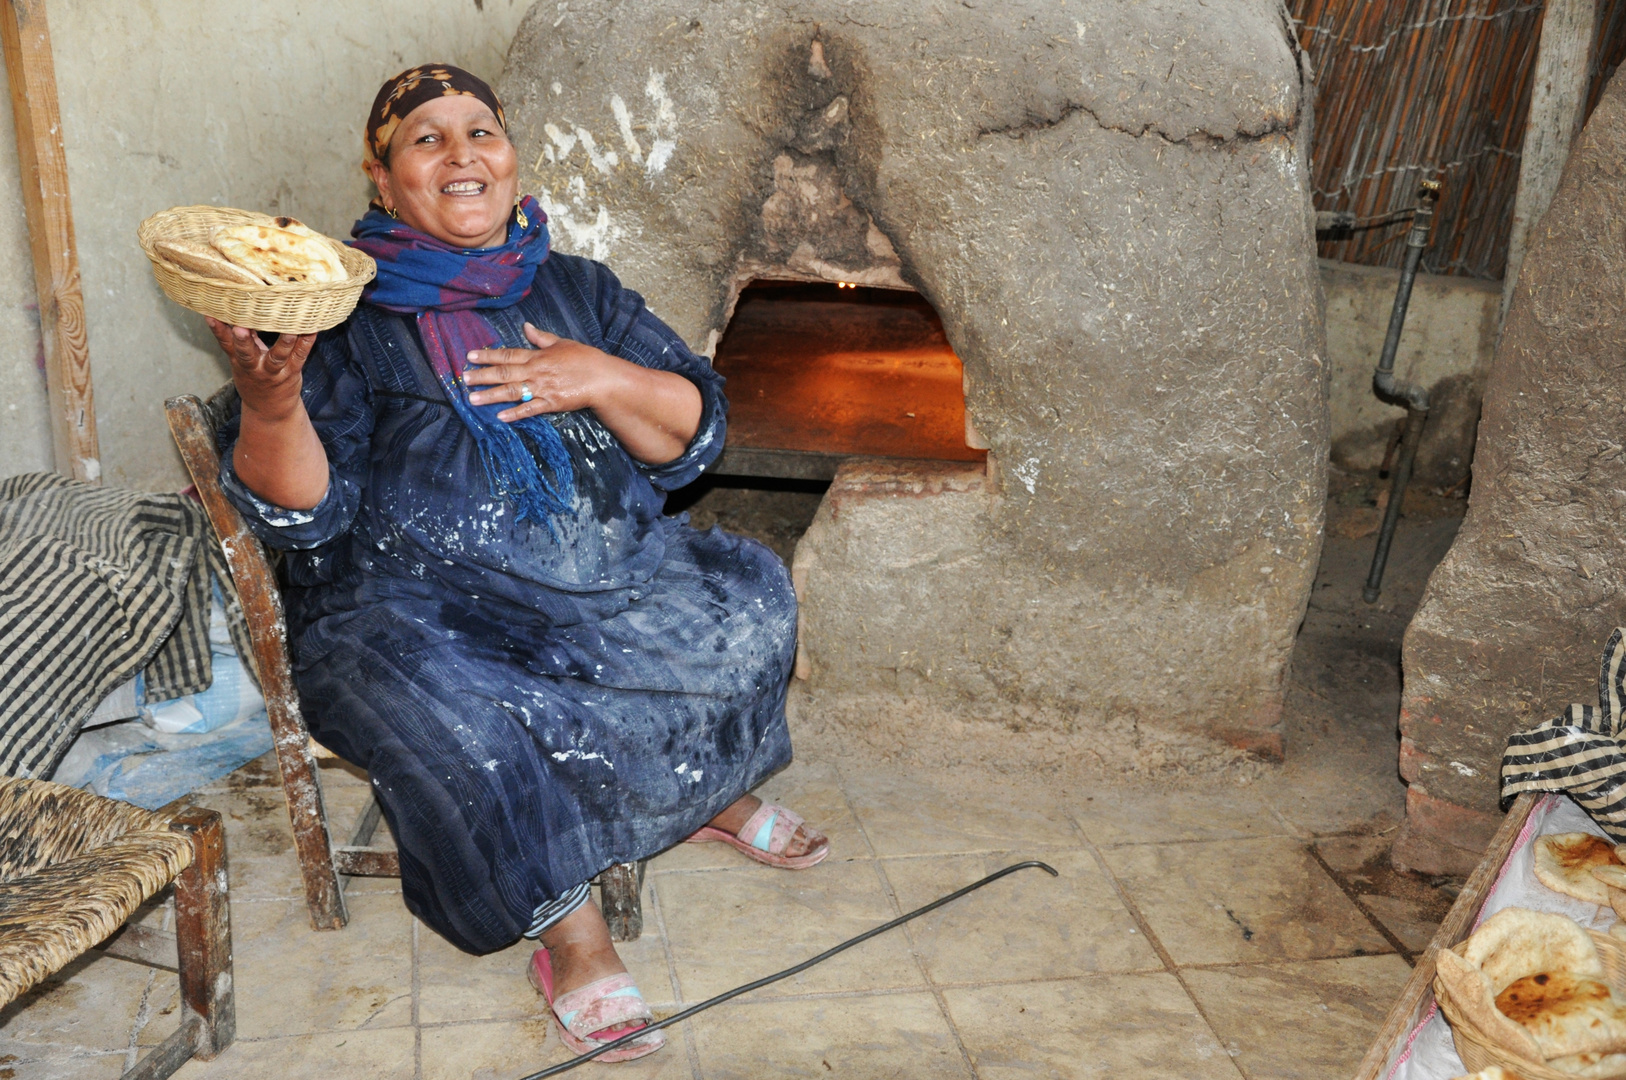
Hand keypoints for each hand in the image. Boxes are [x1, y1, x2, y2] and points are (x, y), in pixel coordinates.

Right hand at [205, 316, 315, 421]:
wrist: (270, 409)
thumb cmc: (255, 378)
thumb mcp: (242, 361)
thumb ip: (242, 339)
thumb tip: (238, 312)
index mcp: (239, 361)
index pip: (226, 344)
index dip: (218, 331)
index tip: (211, 316)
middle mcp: (255, 367)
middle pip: (247, 353)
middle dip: (243, 341)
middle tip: (240, 328)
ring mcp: (274, 371)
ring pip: (277, 356)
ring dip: (283, 342)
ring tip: (289, 329)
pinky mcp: (292, 373)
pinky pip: (300, 357)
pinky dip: (306, 343)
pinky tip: (312, 330)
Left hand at [464, 322, 624, 421]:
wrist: (603, 378)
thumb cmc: (584, 359)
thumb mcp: (562, 343)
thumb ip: (541, 337)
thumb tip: (525, 326)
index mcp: (537, 356)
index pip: (508, 354)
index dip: (488, 355)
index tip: (470, 356)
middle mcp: (536, 371)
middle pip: (504, 372)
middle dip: (482, 376)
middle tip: (464, 380)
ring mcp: (543, 388)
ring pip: (512, 391)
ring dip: (491, 395)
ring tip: (473, 399)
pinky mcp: (552, 403)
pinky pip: (530, 409)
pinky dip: (515, 413)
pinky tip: (500, 417)